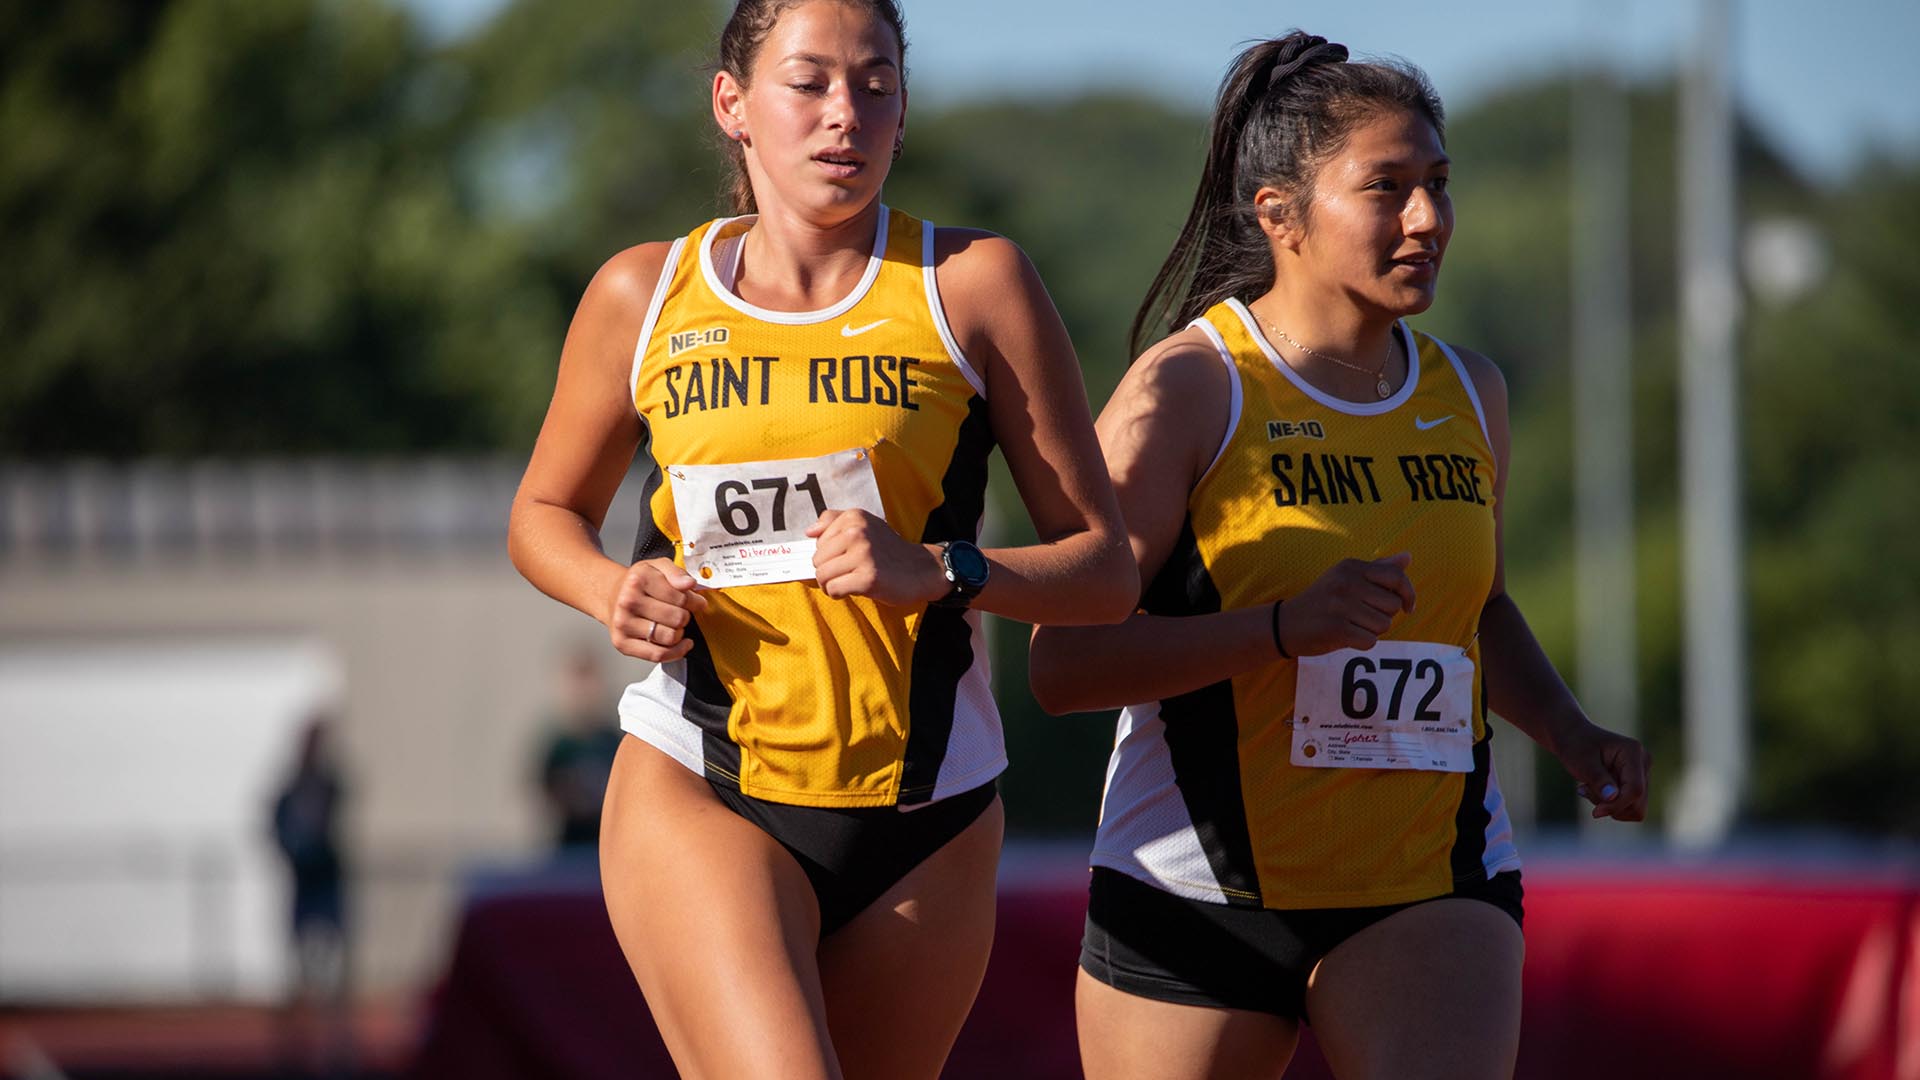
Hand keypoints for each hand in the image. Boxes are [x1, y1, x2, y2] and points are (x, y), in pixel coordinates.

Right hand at [606, 558, 708, 661]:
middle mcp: (628, 601)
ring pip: (669, 637)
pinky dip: (675, 652)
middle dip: (685, 616)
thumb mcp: (657, 567)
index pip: (681, 597)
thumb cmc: (638, 584)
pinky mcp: (622, 643)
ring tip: (674, 625)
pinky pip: (657, 655)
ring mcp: (624, 624)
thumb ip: (677, 572)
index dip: (695, 601)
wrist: (612, 596)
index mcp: (638, 580)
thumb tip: (689, 584)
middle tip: (680, 613)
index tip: (697, 603)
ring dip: (679, 633)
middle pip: (677, 618)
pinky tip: (680, 643)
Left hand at [807, 509, 946, 605]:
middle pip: (817, 559)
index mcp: (855, 517)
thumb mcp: (865, 525)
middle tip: (847, 573)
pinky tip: (854, 590)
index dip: (829, 554)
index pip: (818, 540)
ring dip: (831, 584)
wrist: (921, 569)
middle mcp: (857, 532)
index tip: (846, 558)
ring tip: (848, 582)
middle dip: (828, 571)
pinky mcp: (868, 578)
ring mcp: (863, 555)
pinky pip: (834, 589)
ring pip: (822, 575)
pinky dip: (839, 594)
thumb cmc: (888, 550)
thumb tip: (809, 531)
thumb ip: (835, 521)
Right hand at [1275, 552, 1416, 657]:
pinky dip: (1361, 643)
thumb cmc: (1323, 600)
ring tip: (1351, 625)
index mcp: (1351, 566)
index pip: (1396, 576)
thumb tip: (1408, 558)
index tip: (1407, 607)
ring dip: (1372, 631)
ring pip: (1384, 625)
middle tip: (1361, 616)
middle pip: (1393, 605)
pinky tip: (1346, 636)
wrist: (1286, 624)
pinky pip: (1370, 641)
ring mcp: (1341, 605)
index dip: (1408, 593)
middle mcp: (1347, 582)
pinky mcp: (1336, 628)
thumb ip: (1378, 569)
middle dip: (1384, 615)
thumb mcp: (1346, 578)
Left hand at [1558, 721, 1651, 821]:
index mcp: (1633, 752)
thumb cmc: (1575, 746)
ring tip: (1587, 788)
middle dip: (1611, 805)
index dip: (1617, 805)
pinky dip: (1610, 804)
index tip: (1595, 813)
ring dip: (1609, 805)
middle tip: (1585, 791)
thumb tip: (1612, 797)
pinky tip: (1594, 789)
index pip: (1635, 790)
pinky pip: (1629, 807)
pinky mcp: (1637, 782)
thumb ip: (1598, 780)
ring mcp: (1642, 773)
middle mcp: (1643, 762)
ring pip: (1634, 808)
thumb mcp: (1582, 763)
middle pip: (1638, 803)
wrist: (1572, 737)